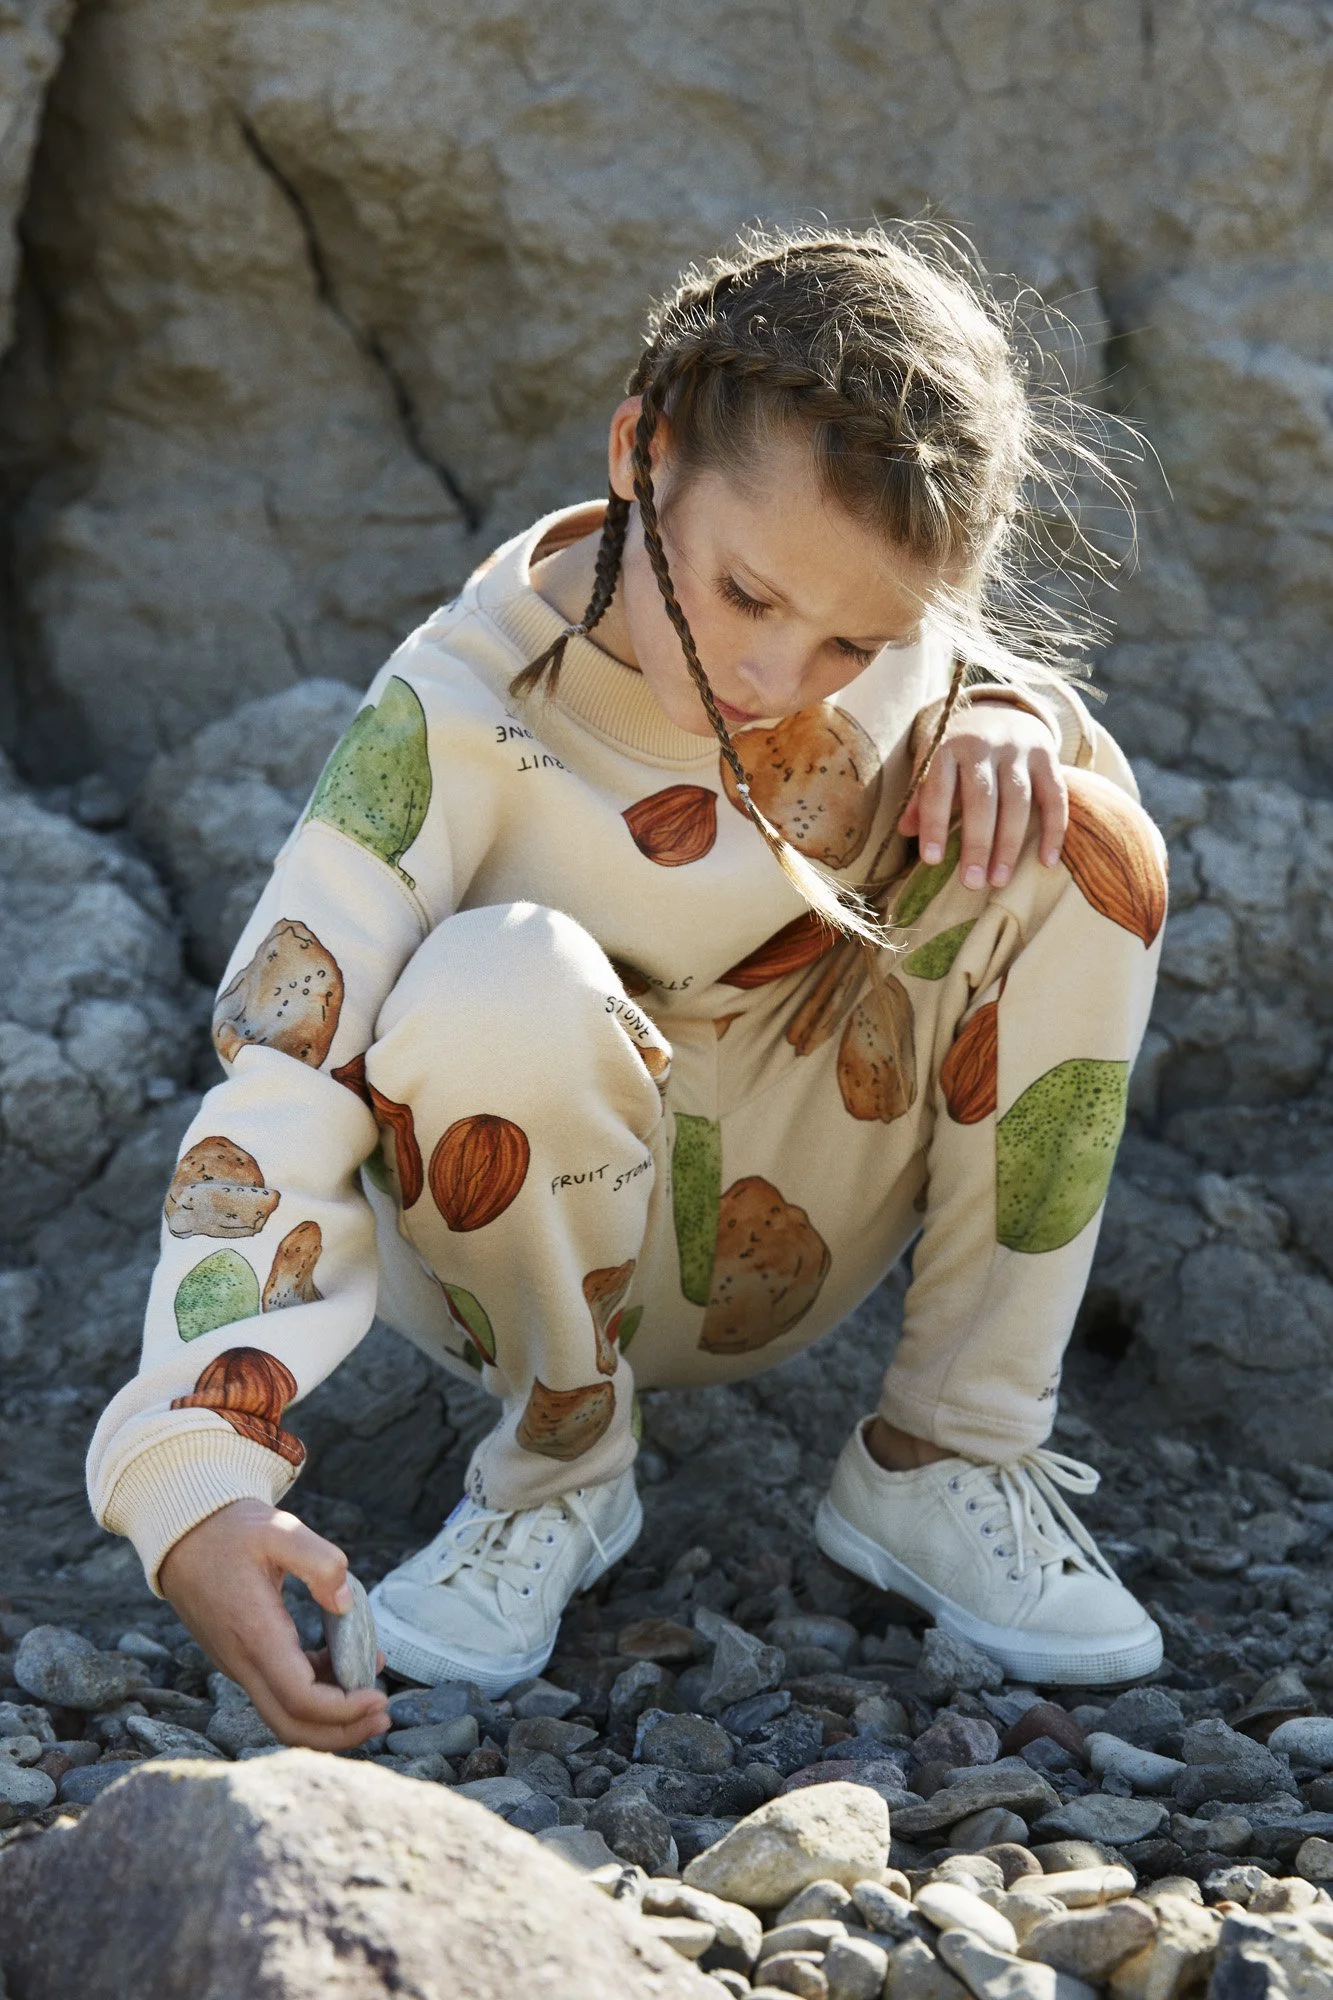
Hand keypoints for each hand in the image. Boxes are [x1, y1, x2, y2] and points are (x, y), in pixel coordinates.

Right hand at [158, 1498, 390, 1750]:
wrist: (184, 1534)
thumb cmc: (232, 1530)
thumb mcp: (279, 1529)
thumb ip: (320, 1561)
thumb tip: (345, 1604)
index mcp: (256, 1635)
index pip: (301, 1699)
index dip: (344, 1710)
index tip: (380, 1698)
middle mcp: (243, 1661)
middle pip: (291, 1725)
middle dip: (341, 1733)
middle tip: (384, 1716)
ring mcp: (240, 1665)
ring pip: (285, 1715)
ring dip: (330, 1718)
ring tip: (374, 1694)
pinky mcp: (243, 1659)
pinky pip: (279, 1693)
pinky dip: (316, 1694)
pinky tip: (345, 1666)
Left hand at [898, 701, 1067, 889]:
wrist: (1000, 710)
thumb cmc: (959, 749)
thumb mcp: (933, 763)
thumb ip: (922, 795)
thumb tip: (905, 831)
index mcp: (948, 746)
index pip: (939, 789)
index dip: (935, 825)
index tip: (932, 861)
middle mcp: (984, 745)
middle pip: (982, 799)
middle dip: (977, 844)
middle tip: (971, 883)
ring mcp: (1019, 750)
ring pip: (1018, 801)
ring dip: (1009, 845)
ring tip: (999, 880)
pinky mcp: (1048, 756)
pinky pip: (1054, 797)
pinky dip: (1053, 831)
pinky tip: (1046, 862)